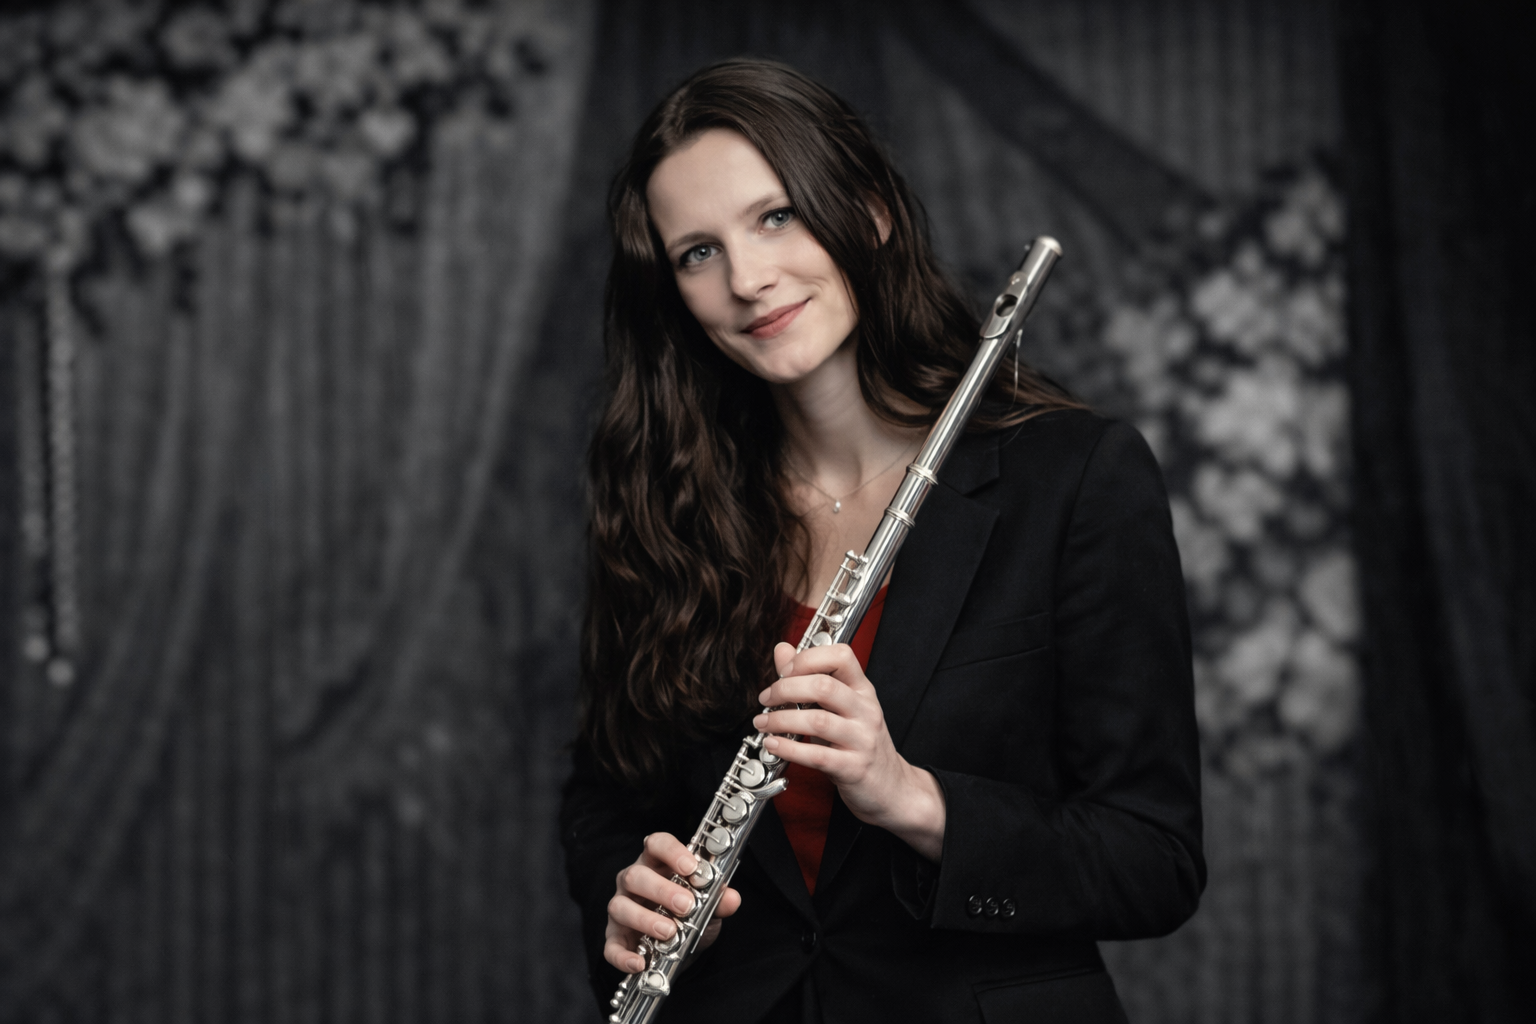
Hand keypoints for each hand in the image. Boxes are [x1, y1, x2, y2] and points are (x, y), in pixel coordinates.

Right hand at [604, 832, 741, 973]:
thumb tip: (732, 898)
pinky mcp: (614, 937)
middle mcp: (633, 882)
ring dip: (645, 919)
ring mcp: (621, 908)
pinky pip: (611, 946)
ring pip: (620, 906)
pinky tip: (640, 962)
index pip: (657, 844)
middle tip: (686, 905)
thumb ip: (718, 900)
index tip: (690, 867)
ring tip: (669, 932)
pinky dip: (623, 955)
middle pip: (636, 875)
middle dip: (661, 890)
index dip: (672, 852)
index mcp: (656, 863)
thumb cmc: (689, 914)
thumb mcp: (707, 906)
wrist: (679, 948)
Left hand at [755, 642, 945, 860]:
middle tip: (767, 699)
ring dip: (781, 720)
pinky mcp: (853, 768)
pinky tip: (773, 744)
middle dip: (785, 689)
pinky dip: (789, 749)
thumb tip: (782, 650)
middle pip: (823, 686)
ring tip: (764, 723)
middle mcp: (866, 711)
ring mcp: (862, 740)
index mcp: (862, 690)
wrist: (890, 788)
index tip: (785, 671)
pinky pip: (817, 755)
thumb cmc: (860, 744)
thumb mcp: (841, 706)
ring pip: (817, 721)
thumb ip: (810, 677)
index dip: (808, 658)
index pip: (841, 656)